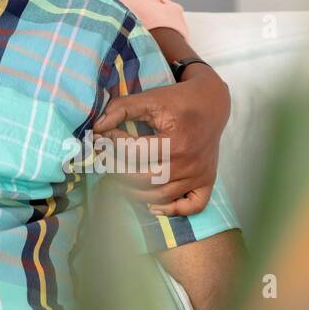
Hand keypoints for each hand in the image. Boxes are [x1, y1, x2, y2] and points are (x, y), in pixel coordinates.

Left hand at [91, 62, 229, 215]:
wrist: (211, 104)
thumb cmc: (178, 101)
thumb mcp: (149, 99)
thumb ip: (121, 109)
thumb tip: (97, 128)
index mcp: (175, 141)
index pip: (133, 152)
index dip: (112, 144)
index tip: (102, 136)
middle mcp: (188, 163)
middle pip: (144, 179)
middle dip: (117, 172)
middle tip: (105, 162)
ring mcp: (198, 175)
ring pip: (160, 196)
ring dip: (134, 192)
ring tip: (117, 180)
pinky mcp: (206, 182)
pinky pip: (192, 207)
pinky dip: (171, 210)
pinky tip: (151, 205)